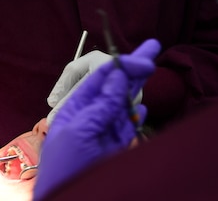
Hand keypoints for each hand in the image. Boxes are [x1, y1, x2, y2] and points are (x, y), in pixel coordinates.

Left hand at [34, 39, 160, 198]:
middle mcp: (91, 118)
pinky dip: (135, 118)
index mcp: (77, 110)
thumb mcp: (80, 131)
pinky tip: (141, 109)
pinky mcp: (114, 151)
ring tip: (149, 69)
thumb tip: (118, 77)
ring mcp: (104, 134)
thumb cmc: (65, 169)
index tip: (145, 57)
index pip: (102, 79)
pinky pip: (127, 129)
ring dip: (137, 87)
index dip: (123, 64)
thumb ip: (101, 104)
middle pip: (116, 87)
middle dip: (134, 67)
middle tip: (153, 47)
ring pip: (124, 105)